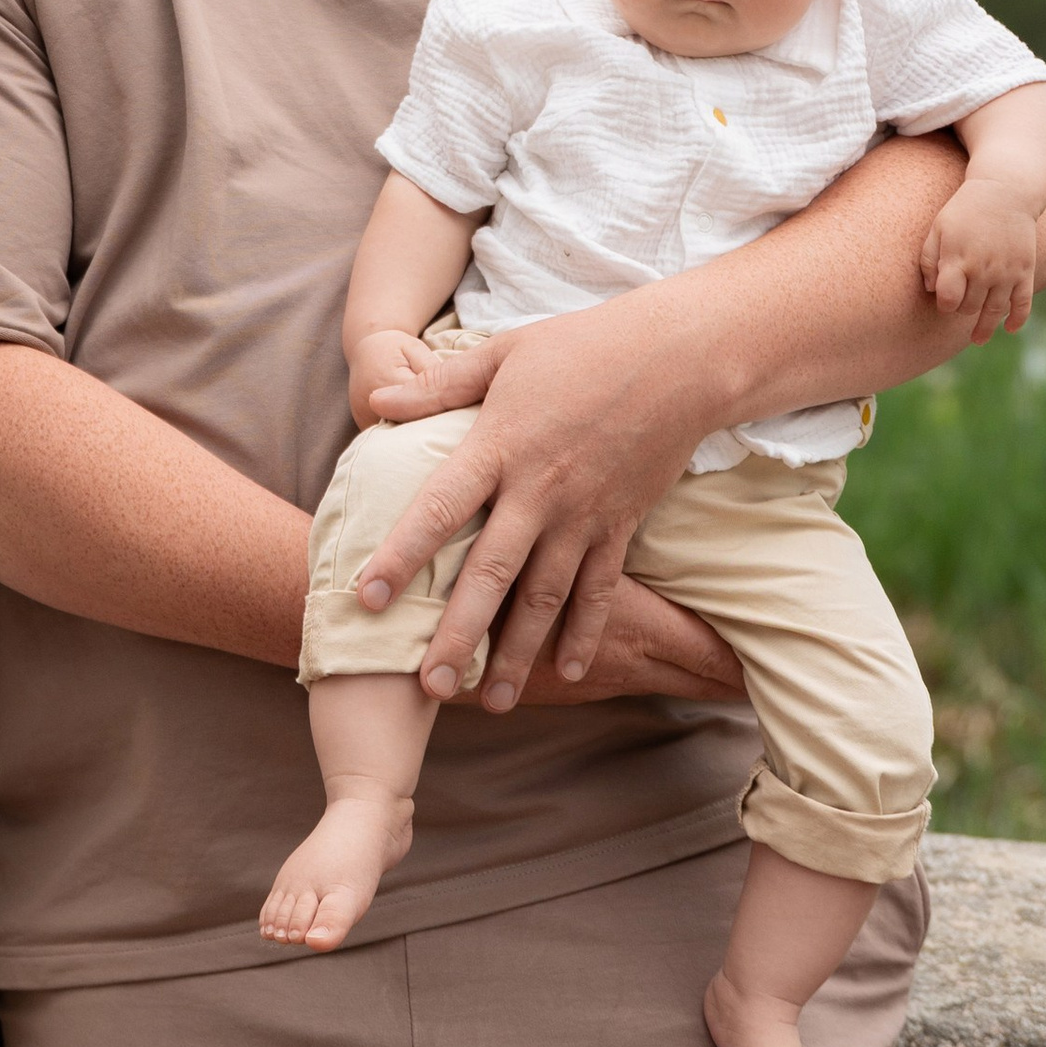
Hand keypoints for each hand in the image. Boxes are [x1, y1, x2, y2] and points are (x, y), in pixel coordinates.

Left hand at [363, 302, 734, 708]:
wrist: (679, 358)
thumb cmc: (581, 346)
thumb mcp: (503, 353)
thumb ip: (438, 387)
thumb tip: (377, 403)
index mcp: (500, 446)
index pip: (440, 509)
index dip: (401, 554)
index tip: (366, 597)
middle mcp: (540, 490)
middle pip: (492, 574)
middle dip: (459, 634)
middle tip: (430, 687)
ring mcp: (584, 514)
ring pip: (545, 598)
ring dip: (518, 652)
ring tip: (490, 700)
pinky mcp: (621, 525)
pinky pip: (599, 590)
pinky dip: (584, 633)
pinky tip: (566, 672)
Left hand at [920, 181, 1039, 342]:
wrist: (1005, 192)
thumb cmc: (965, 211)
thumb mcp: (939, 228)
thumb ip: (929, 259)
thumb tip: (930, 290)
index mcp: (958, 259)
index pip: (949, 299)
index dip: (945, 304)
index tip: (945, 300)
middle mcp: (984, 270)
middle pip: (970, 307)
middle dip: (963, 310)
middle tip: (960, 305)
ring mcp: (1007, 272)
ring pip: (995, 311)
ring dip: (986, 328)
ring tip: (978, 339)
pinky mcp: (1025, 270)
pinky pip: (1023, 303)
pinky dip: (1017, 319)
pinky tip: (1010, 329)